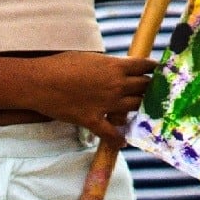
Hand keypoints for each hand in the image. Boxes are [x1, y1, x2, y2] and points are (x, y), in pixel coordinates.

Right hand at [21, 50, 156, 139]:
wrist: (40, 81)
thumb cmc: (60, 64)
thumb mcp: (88, 58)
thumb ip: (107, 64)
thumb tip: (117, 69)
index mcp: (114, 66)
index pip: (144, 66)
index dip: (155, 69)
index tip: (160, 72)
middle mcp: (116, 85)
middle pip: (145, 87)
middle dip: (152, 89)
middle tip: (157, 92)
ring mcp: (106, 104)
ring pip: (134, 108)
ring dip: (140, 110)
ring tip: (145, 112)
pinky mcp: (94, 120)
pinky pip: (112, 134)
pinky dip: (119, 139)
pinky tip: (123, 141)